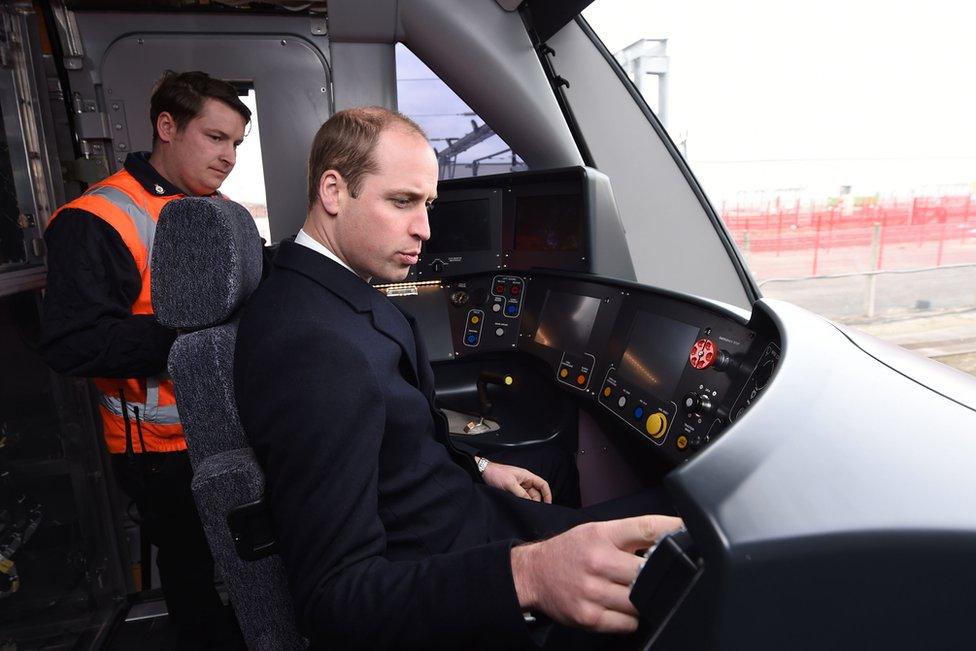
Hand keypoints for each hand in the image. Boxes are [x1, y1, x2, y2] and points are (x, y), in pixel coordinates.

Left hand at [479, 459, 551, 502]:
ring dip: (527, 503)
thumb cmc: (496, 473)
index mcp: (527, 476)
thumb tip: (531, 503)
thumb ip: (521, 494)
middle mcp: (524, 481)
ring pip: (528, 497)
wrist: (483, 472)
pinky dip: (521, 502)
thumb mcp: (510, 484)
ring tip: (524, 509)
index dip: (547, 494)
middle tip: (532, 510)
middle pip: (536, 493)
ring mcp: (518, 486)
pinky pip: (520, 498)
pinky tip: (518, 507)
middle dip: (536, 501)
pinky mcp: (512, 490)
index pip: (542, 485)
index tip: (548, 504)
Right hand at [511, 515, 683, 632]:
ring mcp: (593, 591)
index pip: (646, 528)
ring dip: (643, 599)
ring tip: (630, 590)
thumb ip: (628, 535)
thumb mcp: (595, 531)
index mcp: (601, 534)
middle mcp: (597, 560)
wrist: (534, 573)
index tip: (690, 531)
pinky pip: (628, 624)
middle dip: (655, 574)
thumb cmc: (569, 551)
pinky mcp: (589, 616)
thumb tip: (667, 538)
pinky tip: (620, 607)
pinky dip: (631, 618)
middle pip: (648, 571)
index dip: (673, 529)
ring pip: (640, 601)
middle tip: (652, 574)